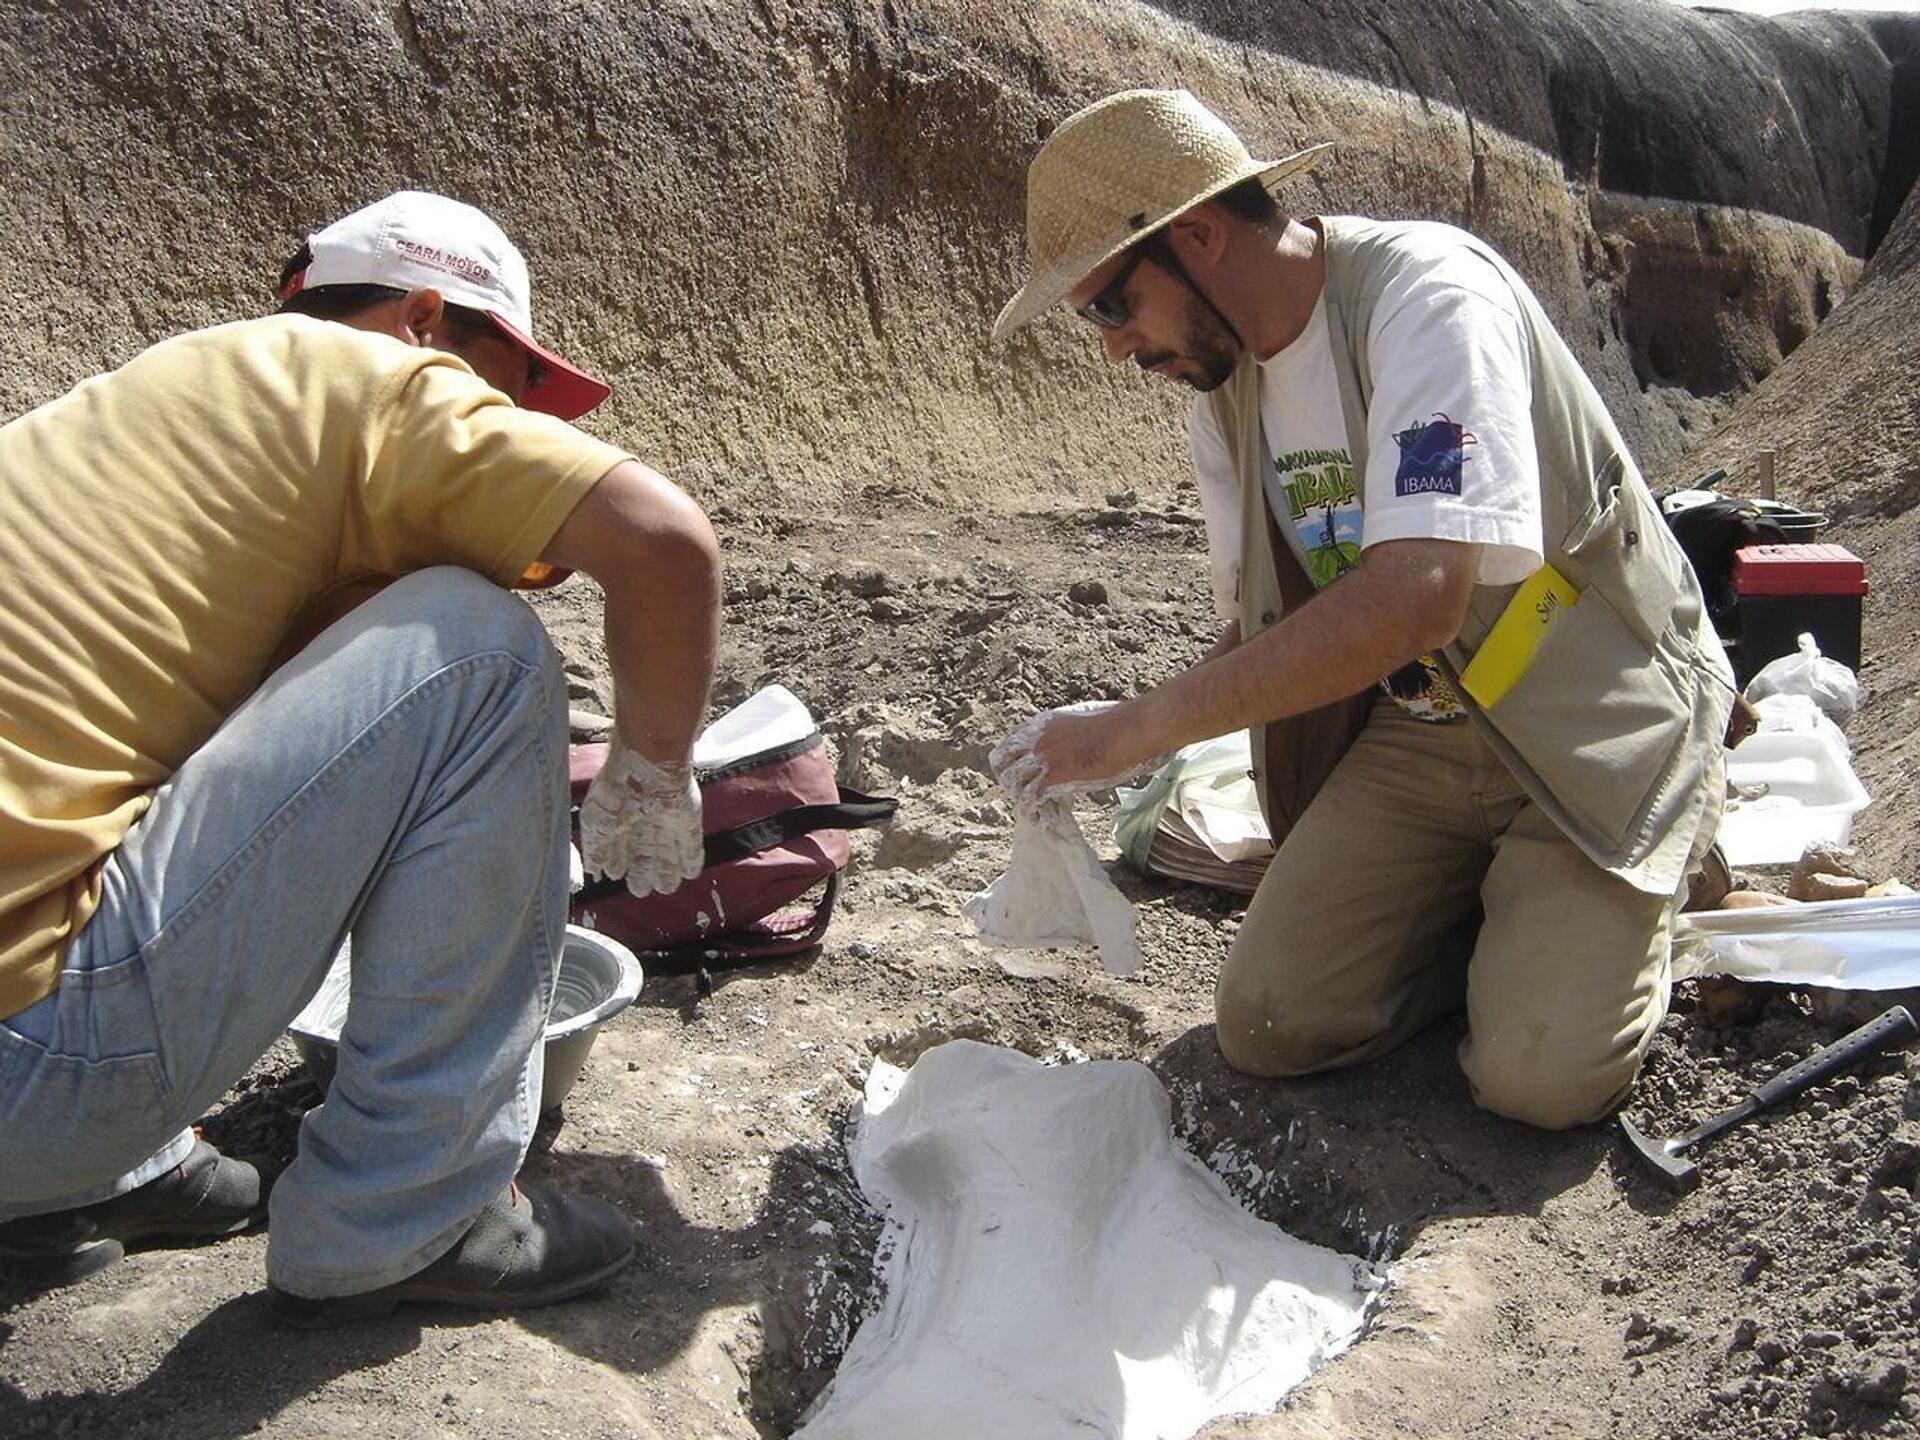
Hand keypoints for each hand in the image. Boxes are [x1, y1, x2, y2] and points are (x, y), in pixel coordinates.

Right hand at [579, 740, 704, 897]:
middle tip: (641, 891)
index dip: (618, 863)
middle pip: (645, 854)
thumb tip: (594, 872)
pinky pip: (691, 845)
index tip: (616, 875)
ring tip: (666, 888)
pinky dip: (691, 860)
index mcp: (620, 820)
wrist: (648, 770)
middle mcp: (644, 823)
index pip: (620, 848)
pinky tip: (691, 873)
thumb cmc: (616, 791)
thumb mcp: (595, 820)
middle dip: (643, 874)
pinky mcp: (688, 823)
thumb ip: (596, 848)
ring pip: (667, 852)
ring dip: (667, 871)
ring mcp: (667, 823)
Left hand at [991, 702, 1156, 808]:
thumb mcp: (1083, 721)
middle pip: (1002, 760)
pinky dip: (1032, 810)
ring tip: (1030, 807)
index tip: (1019, 771)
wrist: (1128, 730)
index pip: (1011, 740)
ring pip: (1012, 780)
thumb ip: (1070, 732)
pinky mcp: (1054, 776)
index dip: (1011, 759)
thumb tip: (1077, 742)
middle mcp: (1038, 739)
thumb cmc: (1118, 724)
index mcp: (1045, 723)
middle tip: (1020, 791)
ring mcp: (1044, 757)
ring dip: (1018, 795)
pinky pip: (1030, 798)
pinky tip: (1038, 817)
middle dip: (1007, 777)